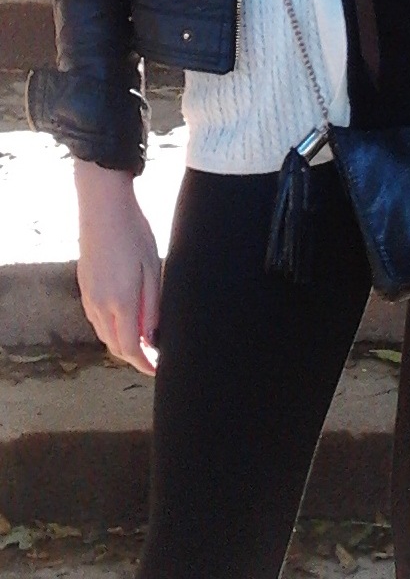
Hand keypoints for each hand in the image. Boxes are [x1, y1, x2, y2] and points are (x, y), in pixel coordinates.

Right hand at [75, 162, 161, 375]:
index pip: (131, 348)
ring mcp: (89, 296)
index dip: (144, 364)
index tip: (157, 369)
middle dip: (133, 356)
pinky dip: (110, 328)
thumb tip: (152, 337)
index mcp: (121, 302)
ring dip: (121, 342)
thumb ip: (152, 306)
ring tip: (142, 340)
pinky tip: (124, 319)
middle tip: (153, 356)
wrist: (103, 208)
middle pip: (115, 345)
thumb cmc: (134, 233)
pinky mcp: (84, 286)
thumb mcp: (152, 269)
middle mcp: (100, 305)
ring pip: (104, 334)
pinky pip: (96, 318)